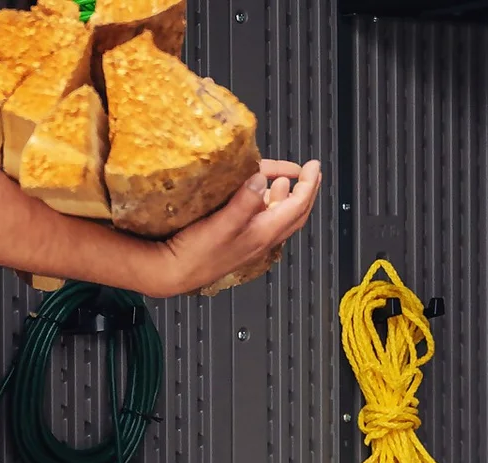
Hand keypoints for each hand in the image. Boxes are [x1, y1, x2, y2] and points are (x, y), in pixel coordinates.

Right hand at [150, 159, 322, 296]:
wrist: (174, 272)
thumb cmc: (196, 254)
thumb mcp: (221, 225)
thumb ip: (244, 202)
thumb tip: (262, 178)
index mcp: (262, 234)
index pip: (296, 207)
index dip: (308, 185)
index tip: (314, 166)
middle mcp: (261, 239)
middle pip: (295, 214)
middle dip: (305, 191)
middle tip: (310, 172)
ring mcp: (250, 240)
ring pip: (279, 217)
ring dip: (287, 196)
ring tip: (287, 179)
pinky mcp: (238, 240)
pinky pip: (263, 220)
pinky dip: (268, 203)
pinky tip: (260, 194)